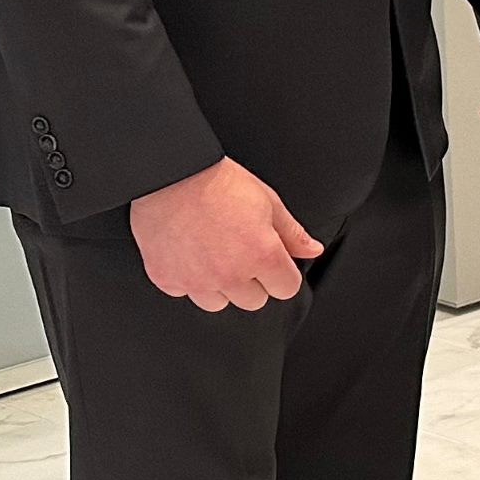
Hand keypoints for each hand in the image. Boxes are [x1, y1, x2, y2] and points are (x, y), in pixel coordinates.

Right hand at [129, 158, 324, 311]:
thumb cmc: (218, 184)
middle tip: (240, 253)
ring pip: (219, 303)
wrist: (169, 177)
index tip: (274, 263)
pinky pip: (185, 293)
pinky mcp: (167, 280)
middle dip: (252, 281)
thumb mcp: (268, 202)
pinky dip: (188, 279)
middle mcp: (230, 275)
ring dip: (220, 286)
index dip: (282, 274)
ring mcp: (196, 281)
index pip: (286, 289)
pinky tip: (189, 254)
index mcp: (261, 255)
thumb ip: (292, 233)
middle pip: (253, 301)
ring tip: (213, 255)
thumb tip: (312, 250)